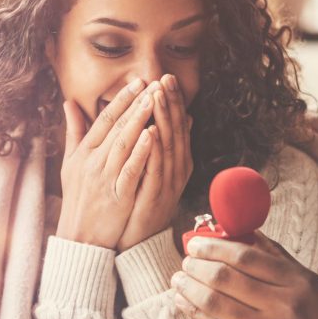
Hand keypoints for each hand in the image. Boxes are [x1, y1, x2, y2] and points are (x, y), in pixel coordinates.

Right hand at [56, 79, 156, 248]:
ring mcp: (104, 178)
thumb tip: (69, 103)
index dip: (121, 99)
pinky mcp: (117, 195)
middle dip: (135, 104)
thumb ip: (74, 132)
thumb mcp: (70, 163)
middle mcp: (92, 162)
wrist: (80, 236)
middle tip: (152, 84)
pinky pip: (130, 169)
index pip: (104, 119)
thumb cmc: (78, 198)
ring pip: (124, 144)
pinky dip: (141, 151)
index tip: (137, 82)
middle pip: (116, 127)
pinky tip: (153, 134)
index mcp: (83, 152)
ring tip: (154, 101)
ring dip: (139, 120)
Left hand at [117, 74, 192, 250]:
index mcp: (176, 161)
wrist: (138, 240)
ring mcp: (168, 183)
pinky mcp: (156, 196)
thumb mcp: (154, 169)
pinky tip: (152, 131)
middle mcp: (176, 169)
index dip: (173, 101)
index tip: (165, 78)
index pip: (176, 125)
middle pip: (176, 130)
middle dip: (170, 103)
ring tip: (158, 95)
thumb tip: (179, 118)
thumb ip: (163, 144)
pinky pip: (156, 169)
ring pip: (169, 145)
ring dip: (164, 119)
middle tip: (165, 78)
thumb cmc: (142, 202)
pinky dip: (155, 150)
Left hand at [171, 233, 317, 318]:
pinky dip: (196, 314)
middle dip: (197, 266)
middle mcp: (284, 305)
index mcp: (300, 283)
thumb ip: (282, 262)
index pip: (246, 256)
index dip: (215, 246)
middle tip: (184, 260)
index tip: (197, 243)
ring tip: (177, 280)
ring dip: (190, 288)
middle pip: (226, 277)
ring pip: (217, 303)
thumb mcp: (317, 289)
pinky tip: (184, 304)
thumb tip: (251, 235)